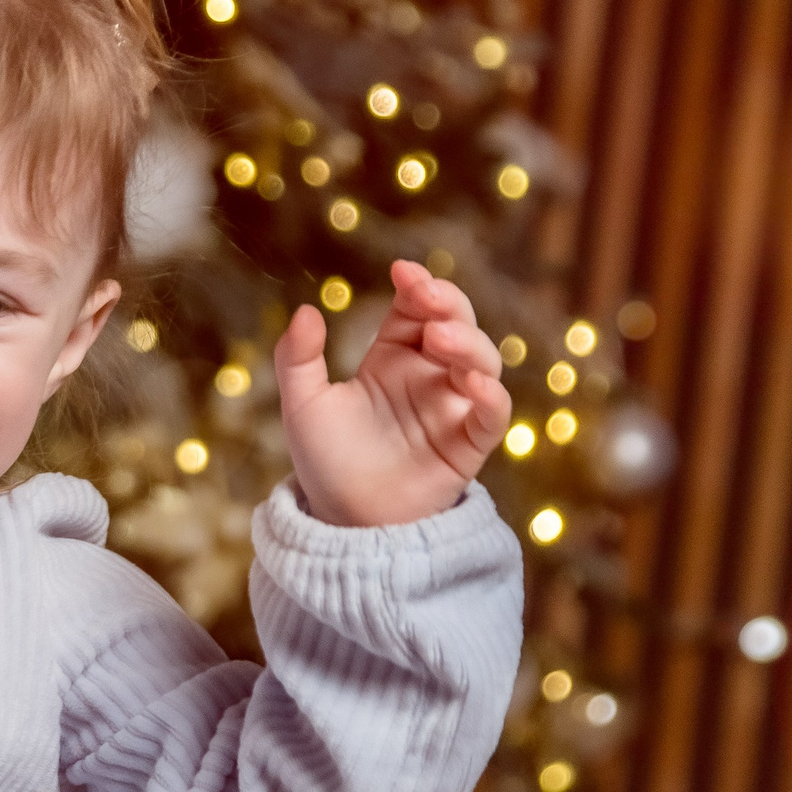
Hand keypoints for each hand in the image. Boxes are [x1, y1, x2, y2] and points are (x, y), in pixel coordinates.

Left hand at [274, 260, 510, 527]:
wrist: (342, 520)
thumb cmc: (326, 460)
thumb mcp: (303, 404)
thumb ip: (298, 359)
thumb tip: (307, 310)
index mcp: (392, 357)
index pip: (415, 308)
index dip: (417, 285)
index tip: (402, 271)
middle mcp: (428, 376)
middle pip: (456, 323)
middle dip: (447, 302)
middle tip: (426, 296)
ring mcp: (452, 407)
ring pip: (482, 361)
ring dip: (467, 342)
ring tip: (438, 338)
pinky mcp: (468, 444)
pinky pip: (492, 414)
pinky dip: (491, 395)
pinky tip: (472, 383)